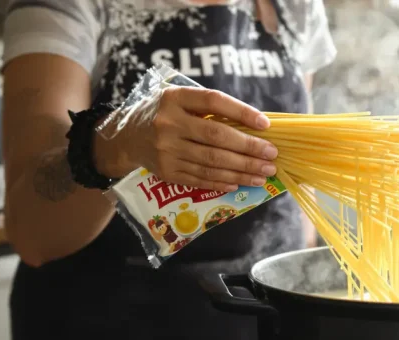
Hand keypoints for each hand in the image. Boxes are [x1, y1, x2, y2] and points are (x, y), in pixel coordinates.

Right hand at [95, 86, 277, 191]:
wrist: (126, 137)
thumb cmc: (164, 114)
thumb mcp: (180, 100)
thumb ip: (209, 108)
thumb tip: (254, 125)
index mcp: (174, 98)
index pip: (213, 101)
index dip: (241, 112)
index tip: (266, 124)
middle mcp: (168, 124)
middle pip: (216, 137)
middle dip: (249, 148)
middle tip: (271, 155)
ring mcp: (166, 150)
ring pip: (212, 163)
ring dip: (243, 170)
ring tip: (264, 173)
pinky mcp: (166, 172)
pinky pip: (201, 179)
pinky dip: (224, 182)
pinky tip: (241, 182)